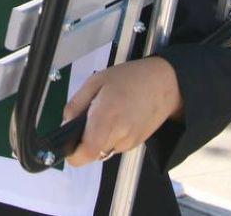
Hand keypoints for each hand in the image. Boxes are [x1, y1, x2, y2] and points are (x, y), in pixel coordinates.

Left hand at [64, 58, 183, 167]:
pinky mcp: (136, 144)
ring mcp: (129, 143)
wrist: (165, 84)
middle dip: (85, 138)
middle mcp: (118, 135)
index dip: (73, 153)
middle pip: (92, 152)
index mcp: (106, 118)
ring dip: (99, 136)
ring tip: (108, 111)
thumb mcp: (95, 81)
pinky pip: (115, 145)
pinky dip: (112, 134)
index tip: (69, 141)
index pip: (85, 153)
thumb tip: (66, 124)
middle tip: (90, 115)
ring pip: (103, 149)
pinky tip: (119, 116)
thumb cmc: (129, 78)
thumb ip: (76, 104)